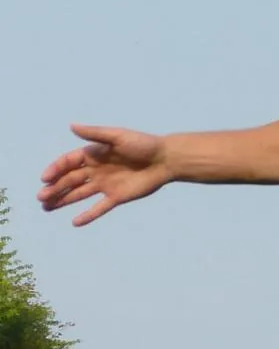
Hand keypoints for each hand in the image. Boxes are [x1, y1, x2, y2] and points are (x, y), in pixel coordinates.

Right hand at [39, 125, 173, 225]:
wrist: (166, 160)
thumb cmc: (143, 144)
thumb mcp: (118, 136)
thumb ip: (95, 134)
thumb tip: (71, 126)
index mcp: (93, 154)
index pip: (68, 163)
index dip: (55, 170)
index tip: (45, 178)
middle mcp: (96, 170)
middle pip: (70, 180)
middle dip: (54, 188)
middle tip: (41, 197)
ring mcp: (105, 184)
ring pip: (79, 194)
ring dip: (63, 200)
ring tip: (46, 208)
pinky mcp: (117, 197)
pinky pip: (99, 207)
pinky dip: (88, 215)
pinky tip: (75, 222)